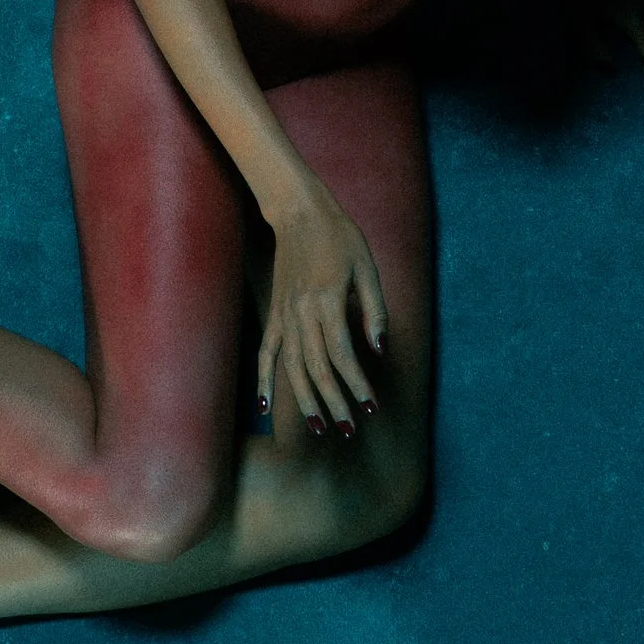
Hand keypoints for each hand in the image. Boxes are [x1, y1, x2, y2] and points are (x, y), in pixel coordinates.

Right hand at [258, 181, 387, 432]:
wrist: (300, 214)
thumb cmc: (340, 238)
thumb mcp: (367, 268)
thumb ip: (374, 310)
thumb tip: (379, 350)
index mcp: (328, 300)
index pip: (343, 354)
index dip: (357, 384)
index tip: (371, 406)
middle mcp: (302, 312)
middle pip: (316, 368)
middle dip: (334, 402)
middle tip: (350, 429)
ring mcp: (284, 314)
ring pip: (292, 367)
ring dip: (304, 400)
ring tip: (318, 428)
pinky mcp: (274, 313)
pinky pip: (266, 352)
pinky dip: (264, 379)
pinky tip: (266, 406)